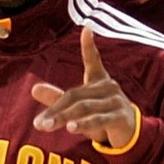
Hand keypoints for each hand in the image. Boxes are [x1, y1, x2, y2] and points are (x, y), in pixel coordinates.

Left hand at [28, 29, 141, 147]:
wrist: (129, 134)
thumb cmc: (101, 117)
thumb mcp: (79, 109)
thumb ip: (57, 99)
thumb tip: (34, 89)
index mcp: (98, 80)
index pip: (93, 60)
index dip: (89, 46)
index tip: (87, 29)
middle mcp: (108, 87)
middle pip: (75, 95)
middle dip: (55, 109)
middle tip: (38, 123)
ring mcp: (115, 101)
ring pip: (84, 108)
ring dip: (64, 118)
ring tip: (47, 126)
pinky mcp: (120, 117)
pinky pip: (99, 119)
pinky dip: (84, 123)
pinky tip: (70, 128)